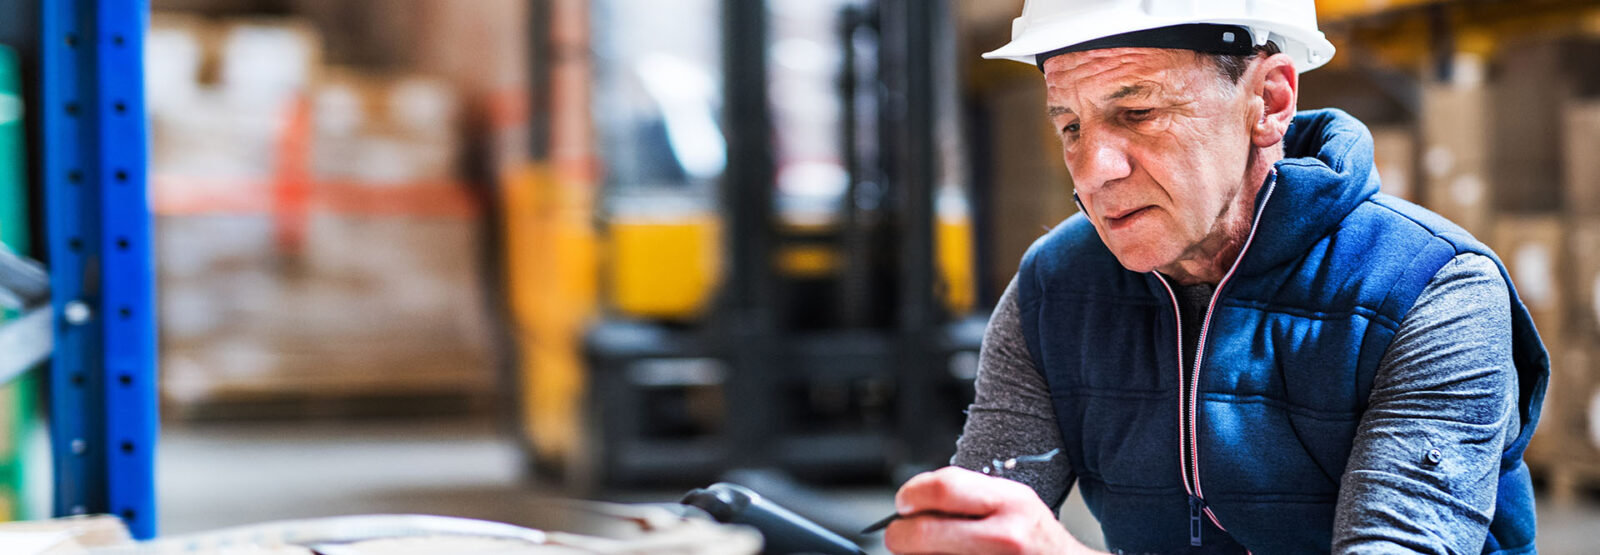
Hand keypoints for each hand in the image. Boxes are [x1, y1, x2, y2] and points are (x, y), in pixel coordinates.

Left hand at [884, 466, 1094, 554]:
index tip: (903, 502)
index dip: (912, 494)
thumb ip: (966, 495)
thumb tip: (911, 502)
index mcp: (1011, 502)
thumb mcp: (1013, 501)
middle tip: (898, 532)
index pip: (943, 488)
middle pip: (924, 532)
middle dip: (900, 533)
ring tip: (930, 549)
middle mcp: (1005, 536)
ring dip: (916, 554)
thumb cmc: (1034, 538)